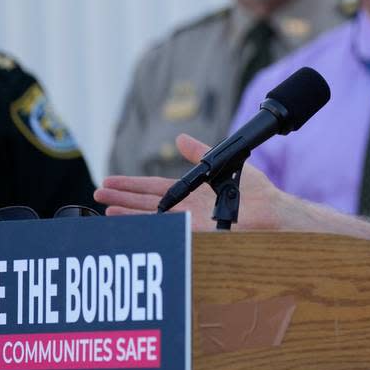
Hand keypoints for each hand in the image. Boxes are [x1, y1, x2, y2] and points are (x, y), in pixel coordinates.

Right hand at [94, 134, 281, 230]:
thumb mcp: (222, 164)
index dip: (132, 185)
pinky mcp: (195, 231)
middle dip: (122, 198)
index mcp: (190, 192)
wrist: (271, 208)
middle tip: (98, 194)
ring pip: (151, 216)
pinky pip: (169, 229)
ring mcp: (188, 220)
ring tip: (106, 209)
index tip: (110, 181)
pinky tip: (132, 224)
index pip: (153, 188)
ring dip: (128, 212)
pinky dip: (150, 226)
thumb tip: (179, 138)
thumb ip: (200, 152)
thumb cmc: (254, 190)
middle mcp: (185, 207)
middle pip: (146, 202)